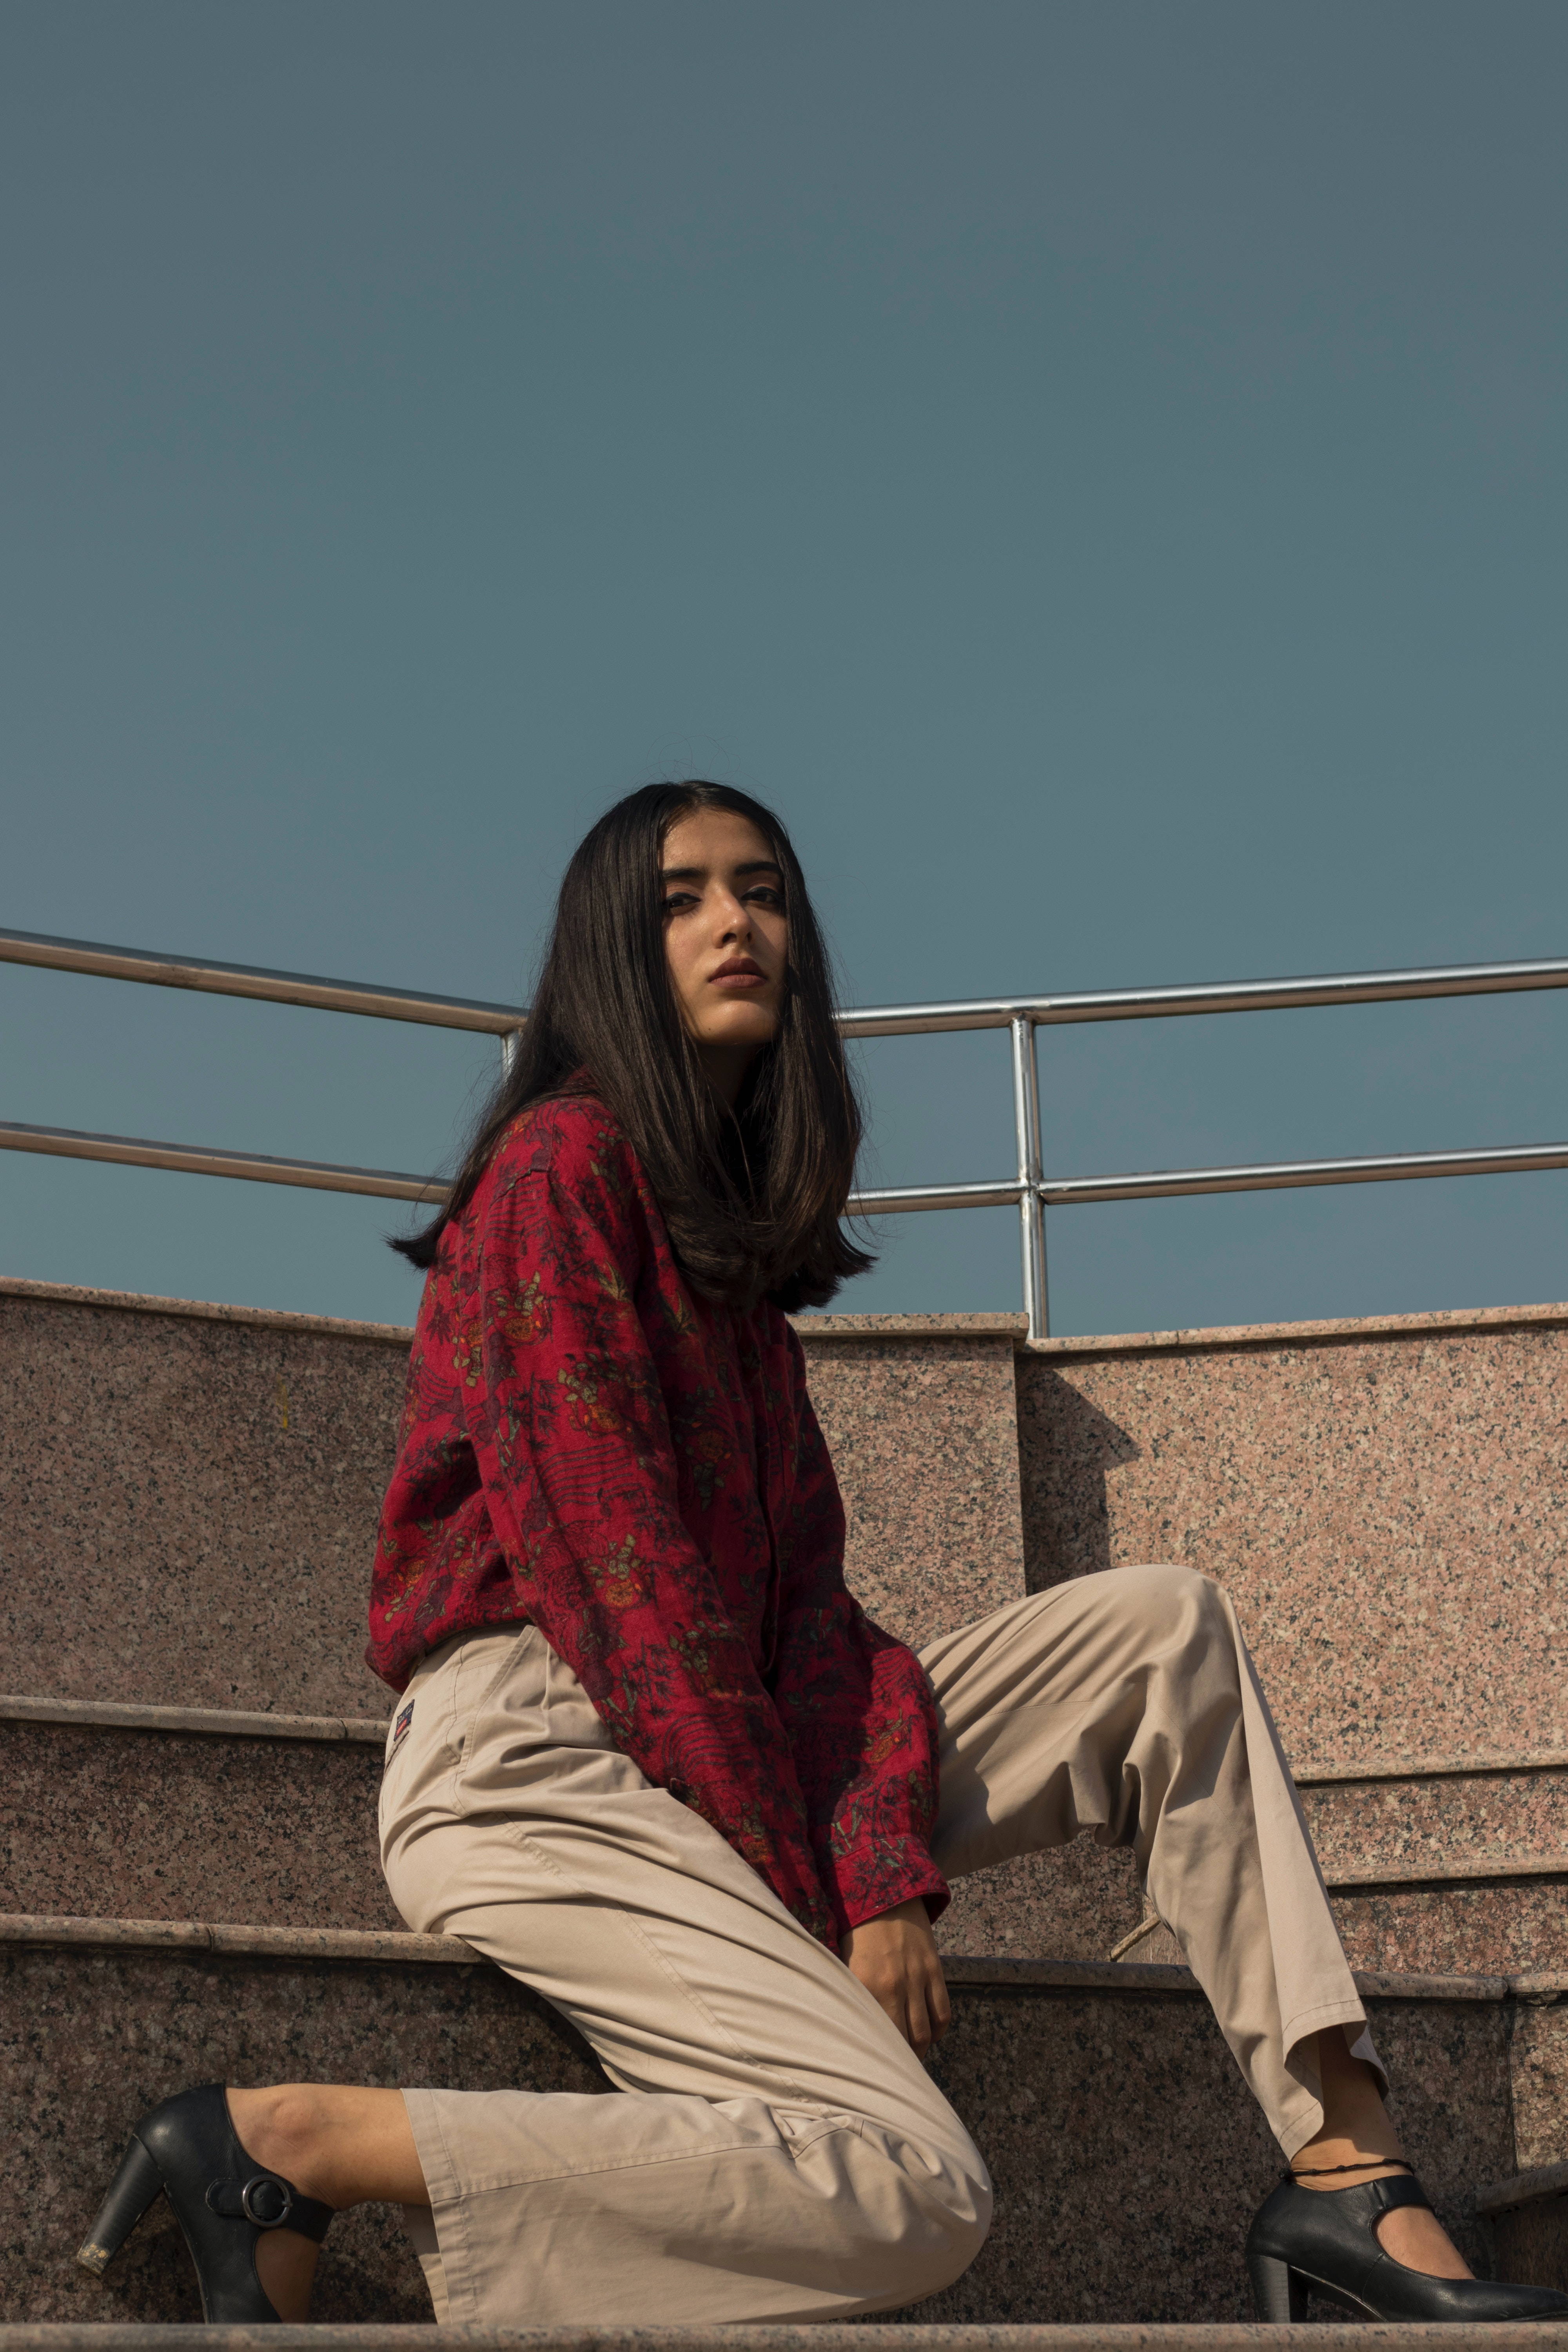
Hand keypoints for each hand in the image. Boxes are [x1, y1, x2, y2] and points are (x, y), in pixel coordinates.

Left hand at [840, 1896, 950, 2056]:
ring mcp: (917, 1978)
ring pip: (925, 2032)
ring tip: (913, 2058)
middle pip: (903, 2040)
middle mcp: (892, 1985)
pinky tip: (930, 2034)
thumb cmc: (858, 1930)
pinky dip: (938, 2030)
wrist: (886, 1891)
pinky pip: (942, 2012)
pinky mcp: (935, 1969)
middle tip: (896, 2070)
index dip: (877, 2057)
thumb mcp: (846, 1962)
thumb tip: (853, 2029)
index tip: (876, 2068)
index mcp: (864, 1984)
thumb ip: (852, 1995)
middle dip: (901, 2061)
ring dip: (920, 2050)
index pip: (874, 2034)